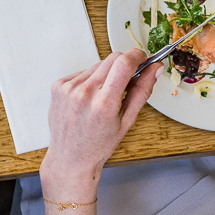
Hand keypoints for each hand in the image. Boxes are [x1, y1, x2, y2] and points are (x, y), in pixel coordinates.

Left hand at [40, 49, 160, 202]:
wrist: (70, 158)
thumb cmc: (99, 145)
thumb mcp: (127, 121)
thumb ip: (142, 91)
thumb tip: (155, 68)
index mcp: (104, 103)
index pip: (124, 63)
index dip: (137, 56)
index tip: (143, 59)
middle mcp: (84, 93)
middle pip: (112, 59)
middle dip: (124, 65)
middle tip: (126, 82)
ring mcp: (68, 88)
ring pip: (97, 65)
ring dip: (106, 74)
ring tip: (103, 97)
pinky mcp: (58, 86)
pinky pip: (82, 73)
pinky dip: (90, 80)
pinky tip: (89, 99)